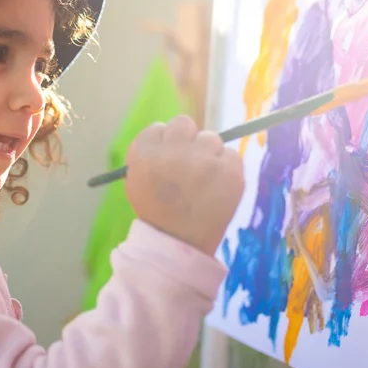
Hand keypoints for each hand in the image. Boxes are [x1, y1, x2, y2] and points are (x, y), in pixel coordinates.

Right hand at [125, 115, 244, 255]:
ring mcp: (204, 161)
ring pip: (210, 138)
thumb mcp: (136, 180)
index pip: (157, 128)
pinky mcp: (230, 171)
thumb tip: (168, 133)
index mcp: (146, 154)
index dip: (163, 142)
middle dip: (186, 140)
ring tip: (203, 179)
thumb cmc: (156, 212)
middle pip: (183, 123)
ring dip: (207, 153)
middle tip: (187, 162)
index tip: (167, 156)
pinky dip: (226, 167)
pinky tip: (218, 186)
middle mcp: (174, 152)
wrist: (179, 244)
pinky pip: (231, 155)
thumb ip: (147, 153)